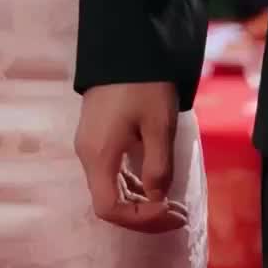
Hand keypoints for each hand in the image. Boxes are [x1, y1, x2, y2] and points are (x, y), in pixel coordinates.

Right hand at [75, 81, 186, 233]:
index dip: (141, 219)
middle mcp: (87, 154)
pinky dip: (133, 186)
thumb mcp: (159, 127)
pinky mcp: (96, 136)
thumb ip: (158, 168)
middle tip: (180, 213)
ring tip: (173, 202)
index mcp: (98, 155)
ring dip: (140, 202)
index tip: (171, 211)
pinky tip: (155, 183)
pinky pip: (111, 173)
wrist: (125, 47)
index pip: (109, 209)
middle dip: (144, 215)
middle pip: (108, 202)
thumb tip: (158, 200)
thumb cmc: (143, 86)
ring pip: (110, 189)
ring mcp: (89, 145)